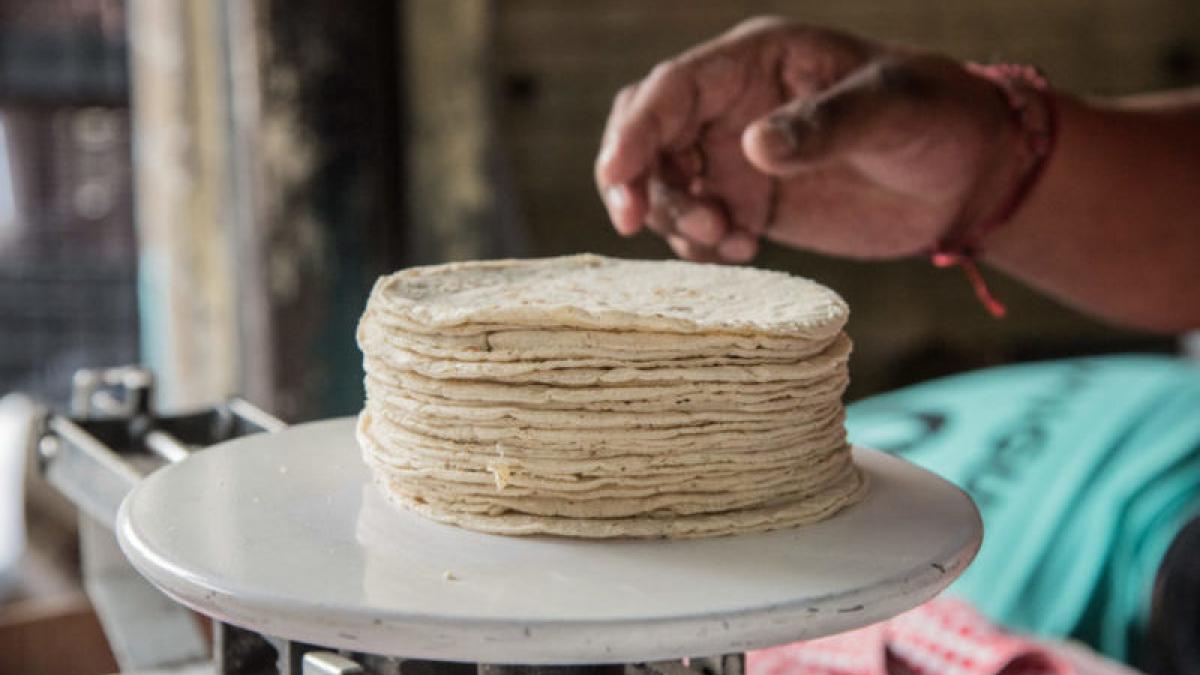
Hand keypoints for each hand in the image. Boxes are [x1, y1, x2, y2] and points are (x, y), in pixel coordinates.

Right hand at [595, 18, 1020, 262]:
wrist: (968, 175)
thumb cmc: (938, 117)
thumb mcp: (892, 107)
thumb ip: (825, 124)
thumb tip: (753, 147)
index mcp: (757, 62)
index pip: (671, 90)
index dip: (635, 133)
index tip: (619, 181)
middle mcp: (734, 107)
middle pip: (648, 135)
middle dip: (634, 178)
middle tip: (641, 224)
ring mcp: (738, 157)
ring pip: (667, 185)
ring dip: (676, 218)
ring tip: (730, 242)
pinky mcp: (751, 202)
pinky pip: (699, 225)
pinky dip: (701, 246)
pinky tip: (742, 251)